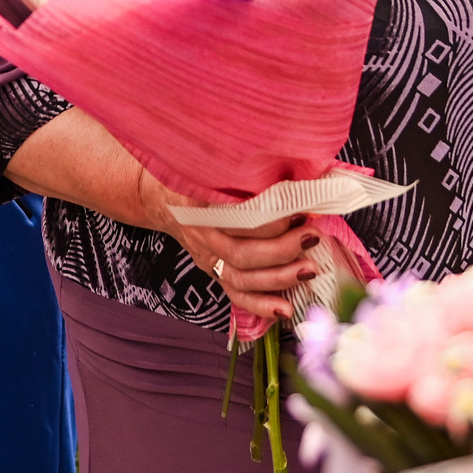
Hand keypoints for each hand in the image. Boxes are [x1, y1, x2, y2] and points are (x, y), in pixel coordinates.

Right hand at [135, 168, 320, 327]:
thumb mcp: (211, 163)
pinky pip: (235, 294)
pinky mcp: (213, 272)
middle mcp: (203, 235)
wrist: (161, 197)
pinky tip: (284, 309)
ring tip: (309, 270)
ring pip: (241, 277)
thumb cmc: (193, 175)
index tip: (300, 210)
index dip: (271, 219)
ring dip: (279, 278)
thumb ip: (245, 170)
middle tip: (311, 237)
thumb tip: (297, 171)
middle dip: (282, 249)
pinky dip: (260, 305)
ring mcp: (207, 257)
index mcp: (200, 203)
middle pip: (242, 252)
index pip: (238, 219)